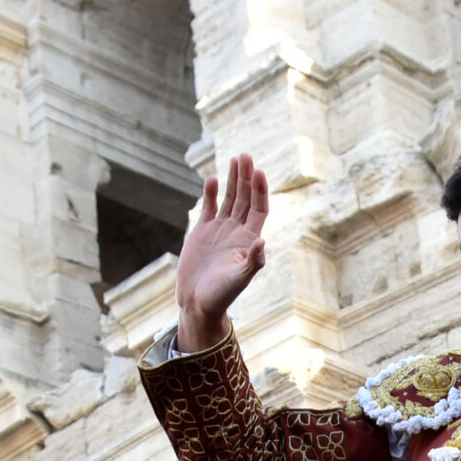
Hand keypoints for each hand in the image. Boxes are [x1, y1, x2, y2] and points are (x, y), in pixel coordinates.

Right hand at [175, 154, 269, 351]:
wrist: (198, 304)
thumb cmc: (221, 295)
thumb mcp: (239, 279)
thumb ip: (252, 261)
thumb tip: (262, 242)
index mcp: (249, 240)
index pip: (258, 208)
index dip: (260, 190)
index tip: (259, 172)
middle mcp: (236, 232)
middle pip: (245, 198)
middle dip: (246, 177)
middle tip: (245, 156)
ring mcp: (219, 230)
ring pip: (229, 199)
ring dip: (232, 180)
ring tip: (235, 159)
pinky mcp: (201, 233)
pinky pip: (208, 208)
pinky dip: (210, 193)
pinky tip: (211, 179)